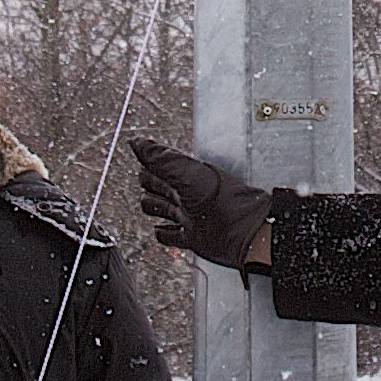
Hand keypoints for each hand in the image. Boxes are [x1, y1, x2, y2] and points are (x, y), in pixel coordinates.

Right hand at [130, 139, 271, 269]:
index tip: (140, 158)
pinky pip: (171, 235)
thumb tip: (136, 142)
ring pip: (162, 210)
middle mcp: (187, 196)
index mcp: (186, 177)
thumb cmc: (222, 199)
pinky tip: (160, 231)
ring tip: (148, 204)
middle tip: (143, 180)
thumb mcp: (186, 172)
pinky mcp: (193, 237)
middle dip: (149, 185)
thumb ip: (161, 158)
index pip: (158, 168)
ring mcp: (190, 217)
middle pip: (158, 188)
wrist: (243, 231)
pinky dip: (163, 233)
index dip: (148, 165)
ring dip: (154, 207)